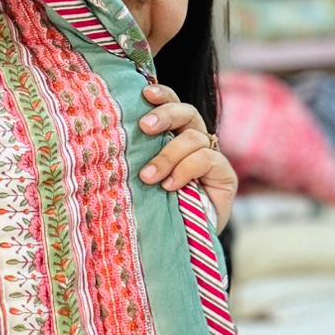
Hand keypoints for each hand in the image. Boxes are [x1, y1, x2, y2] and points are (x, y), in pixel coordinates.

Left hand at [137, 84, 237, 232]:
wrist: (184, 241)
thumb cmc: (158, 207)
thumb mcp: (143, 179)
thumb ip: (138, 158)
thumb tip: (108, 142)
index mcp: (174, 135)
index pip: (172, 104)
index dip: (162, 94)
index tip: (143, 93)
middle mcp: (195, 141)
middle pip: (186, 112)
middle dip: (165, 115)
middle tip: (144, 127)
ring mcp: (212, 157)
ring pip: (193, 137)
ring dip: (168, 155)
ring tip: (149, 177)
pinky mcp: (225, 175)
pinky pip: (206, 159)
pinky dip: (185, 170)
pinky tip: (170, 186)